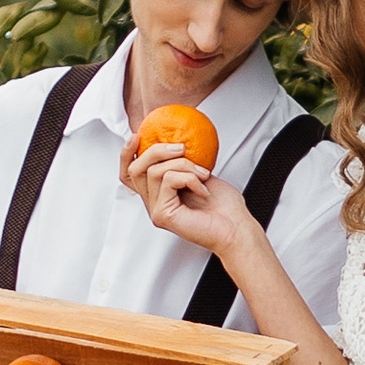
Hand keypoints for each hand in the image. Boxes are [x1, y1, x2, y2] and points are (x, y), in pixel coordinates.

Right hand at [119, 141, 264, 273]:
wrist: (237, 228)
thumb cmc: (225, 207)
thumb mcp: (200, 173)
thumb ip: (182, 162)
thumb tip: (175, 142)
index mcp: (160, 194)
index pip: (130, 175)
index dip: (127, 154)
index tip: (138, 136)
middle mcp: (154, 203)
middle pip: (135, 169)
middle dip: (156, 150)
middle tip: (181, 148)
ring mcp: (157, 210)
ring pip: (154, 171)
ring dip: (184, 165)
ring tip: (203, 174)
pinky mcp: (163, 214)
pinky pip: (169, 181)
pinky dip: (190, 178)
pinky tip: (203, 189)